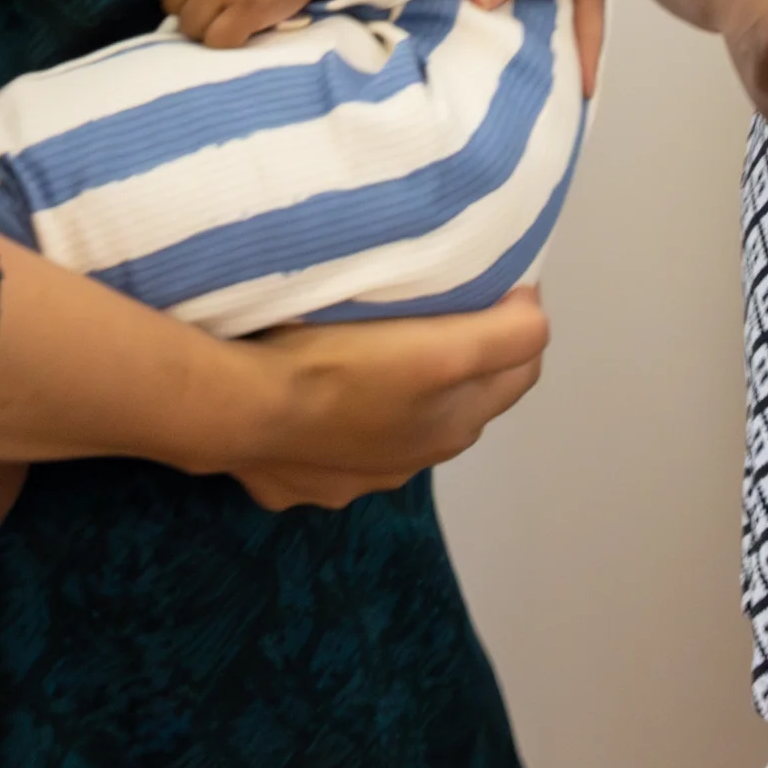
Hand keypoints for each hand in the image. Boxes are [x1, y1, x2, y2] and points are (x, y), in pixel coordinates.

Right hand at [223, 289, 551, 510]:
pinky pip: (325, 449)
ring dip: (396, 398)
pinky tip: (311, 396)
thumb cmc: (342, 366)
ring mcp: (348, 480)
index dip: (515, 324)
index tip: (494, 282)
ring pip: (393, 428)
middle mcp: (411, 462)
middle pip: (458, 401)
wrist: (237, 408)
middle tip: (437, 309)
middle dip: (463, 360)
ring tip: (370, 351)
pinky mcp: (294, 486)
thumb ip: (510, 332)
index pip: (518, 367)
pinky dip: (332, 425)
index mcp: (453, 426)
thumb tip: (530, 310)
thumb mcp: (449, 347)